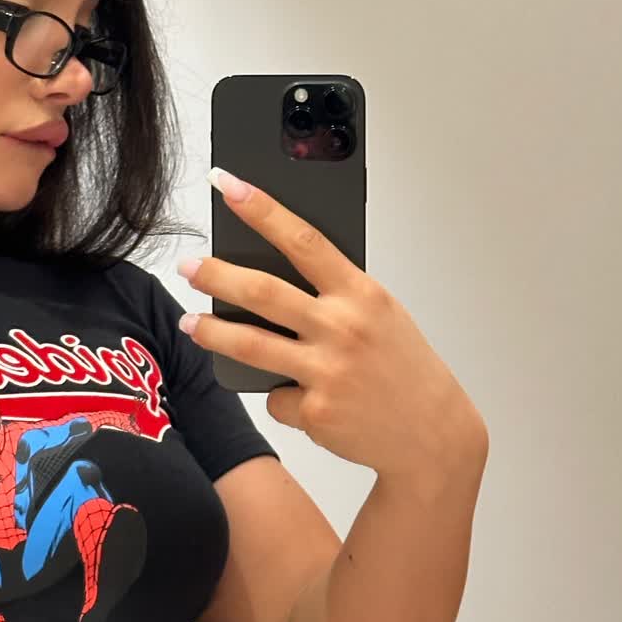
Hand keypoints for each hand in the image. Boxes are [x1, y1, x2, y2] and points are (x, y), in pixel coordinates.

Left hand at [177, 168, 488, 482]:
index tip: (228, 185)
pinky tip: (301, 397)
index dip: (261, 209)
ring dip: (211, 332)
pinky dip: (280, 394)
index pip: (303, 240)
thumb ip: (337, 296)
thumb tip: (274, 278)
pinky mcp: (315, 412)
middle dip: (216, 275)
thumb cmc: (404, 368)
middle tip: (187, 266)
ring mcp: (327, 372)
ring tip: (189, 323)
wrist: (434, 436)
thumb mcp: (382, 317)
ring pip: (251, 345)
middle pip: (262, 293)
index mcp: (362, 295)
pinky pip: (276, 397)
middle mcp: (343, 329)